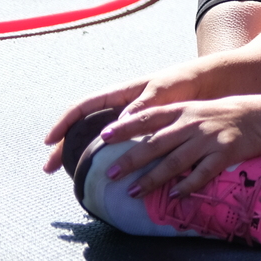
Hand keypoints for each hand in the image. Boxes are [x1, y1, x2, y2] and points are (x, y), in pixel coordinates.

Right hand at [43, 57, 215, 173]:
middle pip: (86, 128)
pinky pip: (124, 151)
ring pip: (101, 143)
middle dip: (66, 147)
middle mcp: (123, 109)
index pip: (84, 107)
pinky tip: (106, 179)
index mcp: (122, 94)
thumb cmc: (185, 81)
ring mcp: (134, 124)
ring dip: (85, 159)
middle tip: (50, 169)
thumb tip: (116, 127)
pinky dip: (113, 163)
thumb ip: (141, 105)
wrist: (211, 85)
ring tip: (73, 178)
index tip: (50, 141)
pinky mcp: (148, 137)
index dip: (65, 123)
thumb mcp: (162, 90)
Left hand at [86, 94, 260, 200]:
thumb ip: (174, 122)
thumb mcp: (198, 110)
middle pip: (156, 143)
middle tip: (110, 174)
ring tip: (133, 192)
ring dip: (152, 179)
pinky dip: (187, 185)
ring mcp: (209, 138)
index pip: (149, 117)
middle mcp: (193, 123)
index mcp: (184, 110)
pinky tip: (174, 195)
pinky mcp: (225, 153)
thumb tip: (144, 140)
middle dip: (131, 159)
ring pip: (174, 161)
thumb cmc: (226, 115)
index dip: (125, 126)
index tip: (104, 136)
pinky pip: (202, 173)